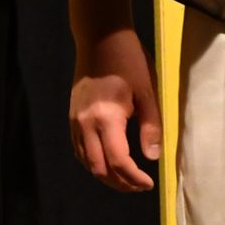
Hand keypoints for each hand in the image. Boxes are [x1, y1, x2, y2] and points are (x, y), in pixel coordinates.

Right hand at [69, 26, 162, 190]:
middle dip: (119, 183)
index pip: (118, 161)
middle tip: (138, 186)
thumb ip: (151, 126)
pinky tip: (108, 162)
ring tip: (126, 179)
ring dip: (105, 175)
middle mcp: (86, 124)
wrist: (100, 38)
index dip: (133, 178)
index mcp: (107, 118)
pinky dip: (93, 162)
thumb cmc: (129, 61)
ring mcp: (75, 121)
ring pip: (85, 161)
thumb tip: (152, 158)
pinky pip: (79, 149)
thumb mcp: (148, 91)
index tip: (149, 183)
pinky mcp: (71, 117)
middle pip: (98, 168)